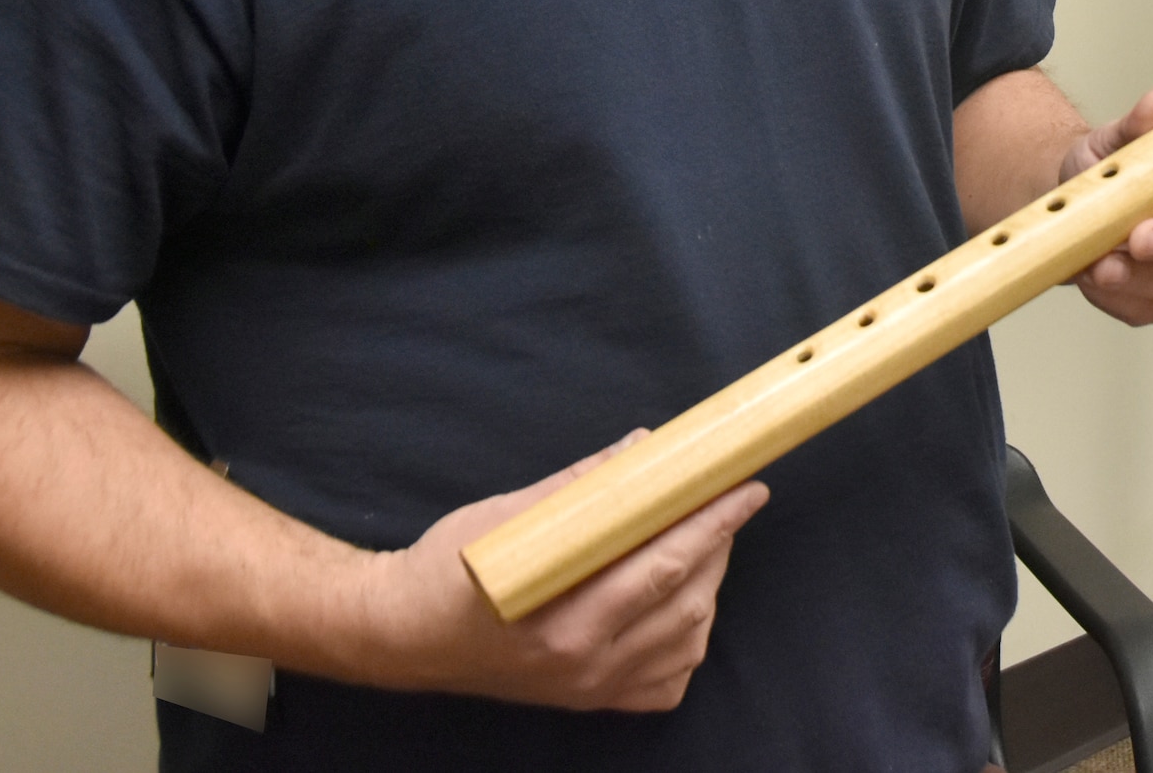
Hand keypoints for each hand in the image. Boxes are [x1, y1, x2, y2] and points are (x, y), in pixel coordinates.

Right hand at [353, 434, 767, 709]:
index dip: (712, 523)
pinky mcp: (592, 704)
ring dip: (709, 587)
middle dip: (719, 544)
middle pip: (684, 602)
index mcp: (563, 618)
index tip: (745, 487)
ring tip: (705, 541)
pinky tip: (681, 601)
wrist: (406, 637)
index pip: (662, 564)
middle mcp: (584, 664)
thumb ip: (583, 486)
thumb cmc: (450, 567)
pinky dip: (689, 638)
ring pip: (687, 642)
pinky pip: (667, 681)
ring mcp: (591, 691)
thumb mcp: (510, 516)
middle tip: (732, 499)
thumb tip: (644, 449)